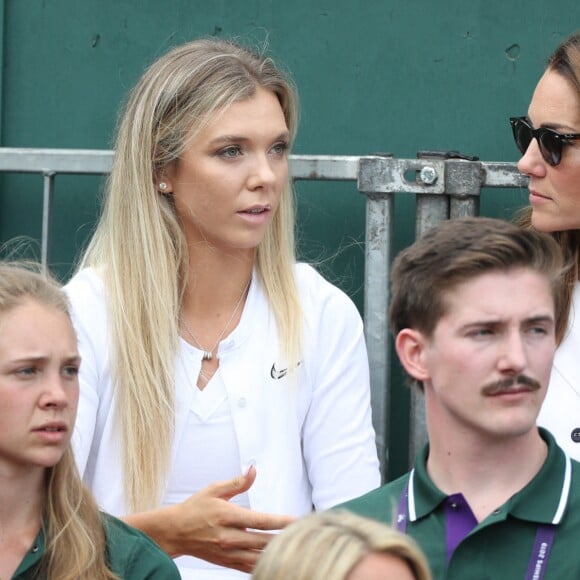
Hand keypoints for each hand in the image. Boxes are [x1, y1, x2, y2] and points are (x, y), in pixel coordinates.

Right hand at [126, 467, 294, 572]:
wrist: (174, 532)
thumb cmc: (195, 508)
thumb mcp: (214, 490)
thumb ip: (237, 483)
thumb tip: (253, 470)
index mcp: (227, 516)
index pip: (260, 521)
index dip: (281, 522)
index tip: (298, 520)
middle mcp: (229, 537)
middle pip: (263, 541)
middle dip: (285, 538)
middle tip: (305, 533)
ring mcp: (228, 553)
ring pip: (258, 558)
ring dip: (277, 553)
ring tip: (295, 548)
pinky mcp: (226, 562)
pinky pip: (249, 567)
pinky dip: (263, 565)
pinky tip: (277, 561)